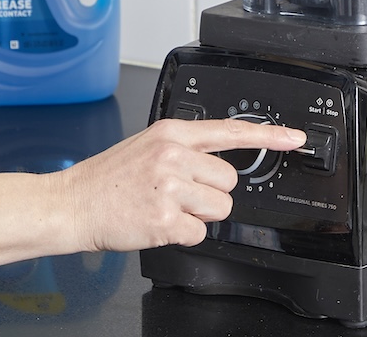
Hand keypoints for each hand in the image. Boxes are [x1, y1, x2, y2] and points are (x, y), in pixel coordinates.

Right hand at [58, 118, 305, 251]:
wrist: (72, 204)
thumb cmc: (107, 180)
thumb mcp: (147, 146)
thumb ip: (183, 148)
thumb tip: (218, 163)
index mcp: (172, 133)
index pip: (231, 131)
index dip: (270, 136)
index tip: (295, 138)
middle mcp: (173, 155)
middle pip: (229, 182)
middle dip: (209, 194)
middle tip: (177, 195)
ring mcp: (169, 187)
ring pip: (220, 209)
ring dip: (198, 216)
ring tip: (166, 208)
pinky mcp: (164, 219)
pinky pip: (199, 233)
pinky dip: (182, 235)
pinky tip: (158, 224)